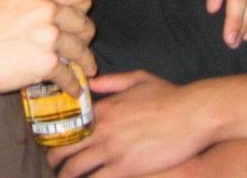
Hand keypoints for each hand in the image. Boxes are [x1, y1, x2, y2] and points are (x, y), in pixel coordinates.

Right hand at [0, 0, 95, 101]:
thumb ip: (23, 3)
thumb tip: (29, 12)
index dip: (82, 5)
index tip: (82, 14)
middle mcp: (47, 9)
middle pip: (82, 22)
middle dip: (85, 36)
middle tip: (82, 45)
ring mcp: (49, 35)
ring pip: (80, 49)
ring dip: (85, 62)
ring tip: (87, 70)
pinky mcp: (46, 63)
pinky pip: (68, 75)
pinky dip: (73, 85)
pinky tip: (73, 90)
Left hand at [48, 71, 212, 177]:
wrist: (193, 115)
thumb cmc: (168, 95)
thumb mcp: (138, 79)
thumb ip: (111, 81)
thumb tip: (91, 83)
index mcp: (104, 108)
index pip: (69, 124)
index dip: (57, 135)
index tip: (52, 142)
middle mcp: (103, 129)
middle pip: (66, 150)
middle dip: (54, 160)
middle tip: (53, 166)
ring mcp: (113, 150)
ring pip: (77, 169)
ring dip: (67, 176)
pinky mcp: (127, 168)